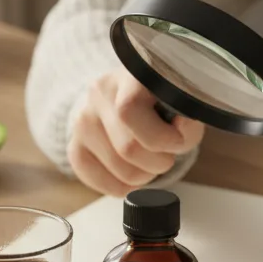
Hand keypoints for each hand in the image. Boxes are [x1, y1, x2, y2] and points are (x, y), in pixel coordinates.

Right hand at [68, 69, 203, 195]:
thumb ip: (187, 122)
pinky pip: (95, 179)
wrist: (129, 97)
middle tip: (166, 156)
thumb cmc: (161, 103)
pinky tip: (132, 175)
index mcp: (128, 75)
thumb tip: (179, 137)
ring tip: (150, 162)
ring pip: (117, 169)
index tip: (177, 142)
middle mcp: (98, 93)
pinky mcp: (74, 146)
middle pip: (127, 148)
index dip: (159, 137)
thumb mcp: (180, 103)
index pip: (129, 110)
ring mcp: (82, 120)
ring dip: (143, 176)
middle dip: (157, 162)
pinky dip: (120, 187)